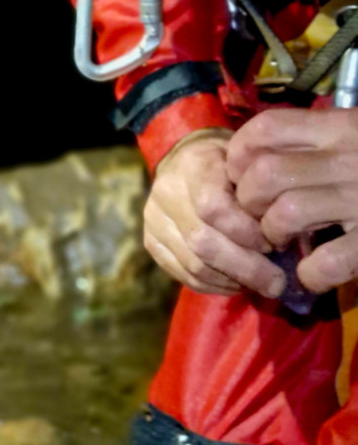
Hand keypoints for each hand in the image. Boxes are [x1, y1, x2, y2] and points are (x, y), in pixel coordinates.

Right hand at [144, 131, 285, 297]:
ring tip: (260, 283)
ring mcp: (154, 219)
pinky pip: (184, 275)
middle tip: (277, 282)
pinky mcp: (151, 243)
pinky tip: (237, 282)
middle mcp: (166, 192)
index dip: (246, 232)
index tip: (275, 243)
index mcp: (193, 165)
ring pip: (193, 264)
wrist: (186, 158)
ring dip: (232, 280)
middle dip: (245, 268)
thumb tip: (292, 234)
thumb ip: (264, 191)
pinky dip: (215, 285)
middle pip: (202, 242)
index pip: (213, 207)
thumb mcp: (250, 163)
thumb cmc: (231, 162)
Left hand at [227, 107, 357, 292]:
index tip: (239, 174)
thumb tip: (257, 158)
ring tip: (283, 241)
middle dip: (249, 201)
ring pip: (286, 214)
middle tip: (259, 215)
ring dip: (273, 234)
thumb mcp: (357, 134)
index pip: (267, 128)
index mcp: (342, 127)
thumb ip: (319, 139)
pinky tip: (314, 274)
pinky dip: (310, 274)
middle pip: (265, 174)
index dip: (239, 153)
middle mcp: (348, 159)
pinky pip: (326, 263)